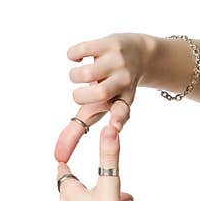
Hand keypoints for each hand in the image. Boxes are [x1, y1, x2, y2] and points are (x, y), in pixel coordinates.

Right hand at [54, 33, 148, 162]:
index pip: (122, 113)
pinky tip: (78, 59)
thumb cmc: (114, 88)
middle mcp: (124, 82)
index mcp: (124, 100)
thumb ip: (79, 130)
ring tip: (80, 76)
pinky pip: (82, 50)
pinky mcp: (109, 43)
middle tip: (80, 94)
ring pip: (86, 73)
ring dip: (75, 76)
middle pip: (98, 94)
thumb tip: (58, 157)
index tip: (113, 128)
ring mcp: (117, 62)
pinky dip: (73, 55)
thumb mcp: (100, 109)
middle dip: (80, 96)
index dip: (118, 120)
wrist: (141, 54)